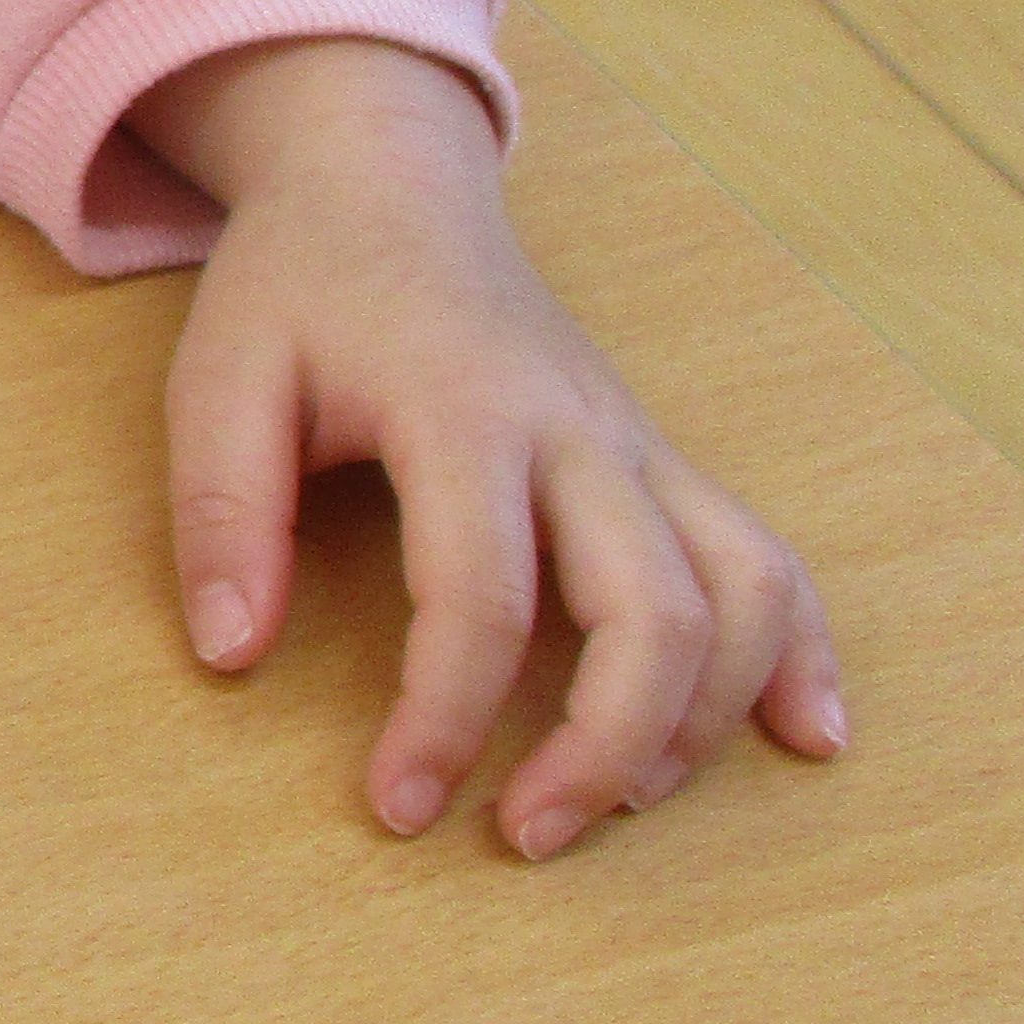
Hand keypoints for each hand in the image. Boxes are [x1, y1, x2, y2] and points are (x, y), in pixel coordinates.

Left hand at [136, 38, 842, 858]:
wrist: (389, 186)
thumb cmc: (300, 290)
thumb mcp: (218, 378)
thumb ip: (224, 512)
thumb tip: (230, 655)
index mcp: (460, 407)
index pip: (481, 593)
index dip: (445, 717)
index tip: (397, 806)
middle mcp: (577, 430)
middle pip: (653, 610)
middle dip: (607, 747)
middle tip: (525, 837)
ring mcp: (637, 443)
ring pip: (740, 589)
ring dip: (705, 716)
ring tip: (625, 803)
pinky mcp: (663, 460)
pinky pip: (769, 556)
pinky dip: (800, 650)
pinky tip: (805, 734)